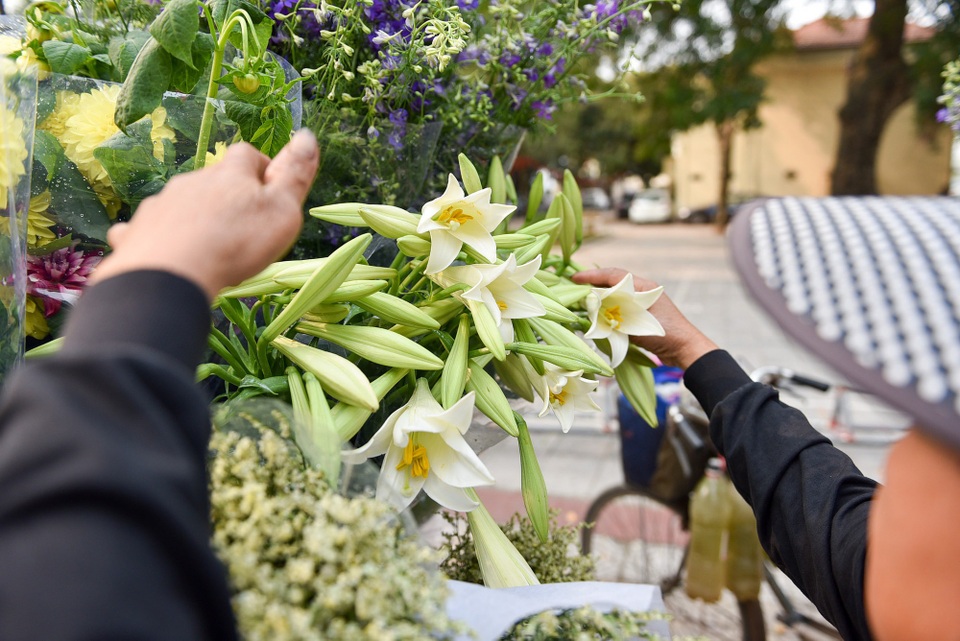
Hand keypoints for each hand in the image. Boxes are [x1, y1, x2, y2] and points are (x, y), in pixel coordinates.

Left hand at [90, 130, 319, 299]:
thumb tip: (308, 135)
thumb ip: (295, 175)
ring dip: (197, 216)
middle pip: (214, 179)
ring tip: (210, 245)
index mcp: (230, 174)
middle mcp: (194, 180)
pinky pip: (152, 227)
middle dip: (228, 196)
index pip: (248, 155)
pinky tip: (170, 254)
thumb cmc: (236, 243)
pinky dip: (163, 236)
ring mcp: (163, 203)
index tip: (270, 190)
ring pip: (184, 202)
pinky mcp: (139, 229)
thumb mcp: (282, 211)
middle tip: (243, 225)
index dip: (260, 168)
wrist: (171, 274)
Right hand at [572, 267, 717, 368]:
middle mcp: (643, 291)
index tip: (574, 278)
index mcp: (643, 287)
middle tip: (574, 288)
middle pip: (613, 282)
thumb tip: (590, 308)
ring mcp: (644, 303)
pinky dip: (608, 308)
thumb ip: (613, 315)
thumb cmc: (664, 333)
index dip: (592, 275)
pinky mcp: (643, 315)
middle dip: (593, 284)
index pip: (613, 275)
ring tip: (582, 300)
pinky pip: (621, 307)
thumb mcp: (635, 323)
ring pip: (616, 295)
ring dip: (600, 297)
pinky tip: (598, 314)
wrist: (685, 349)